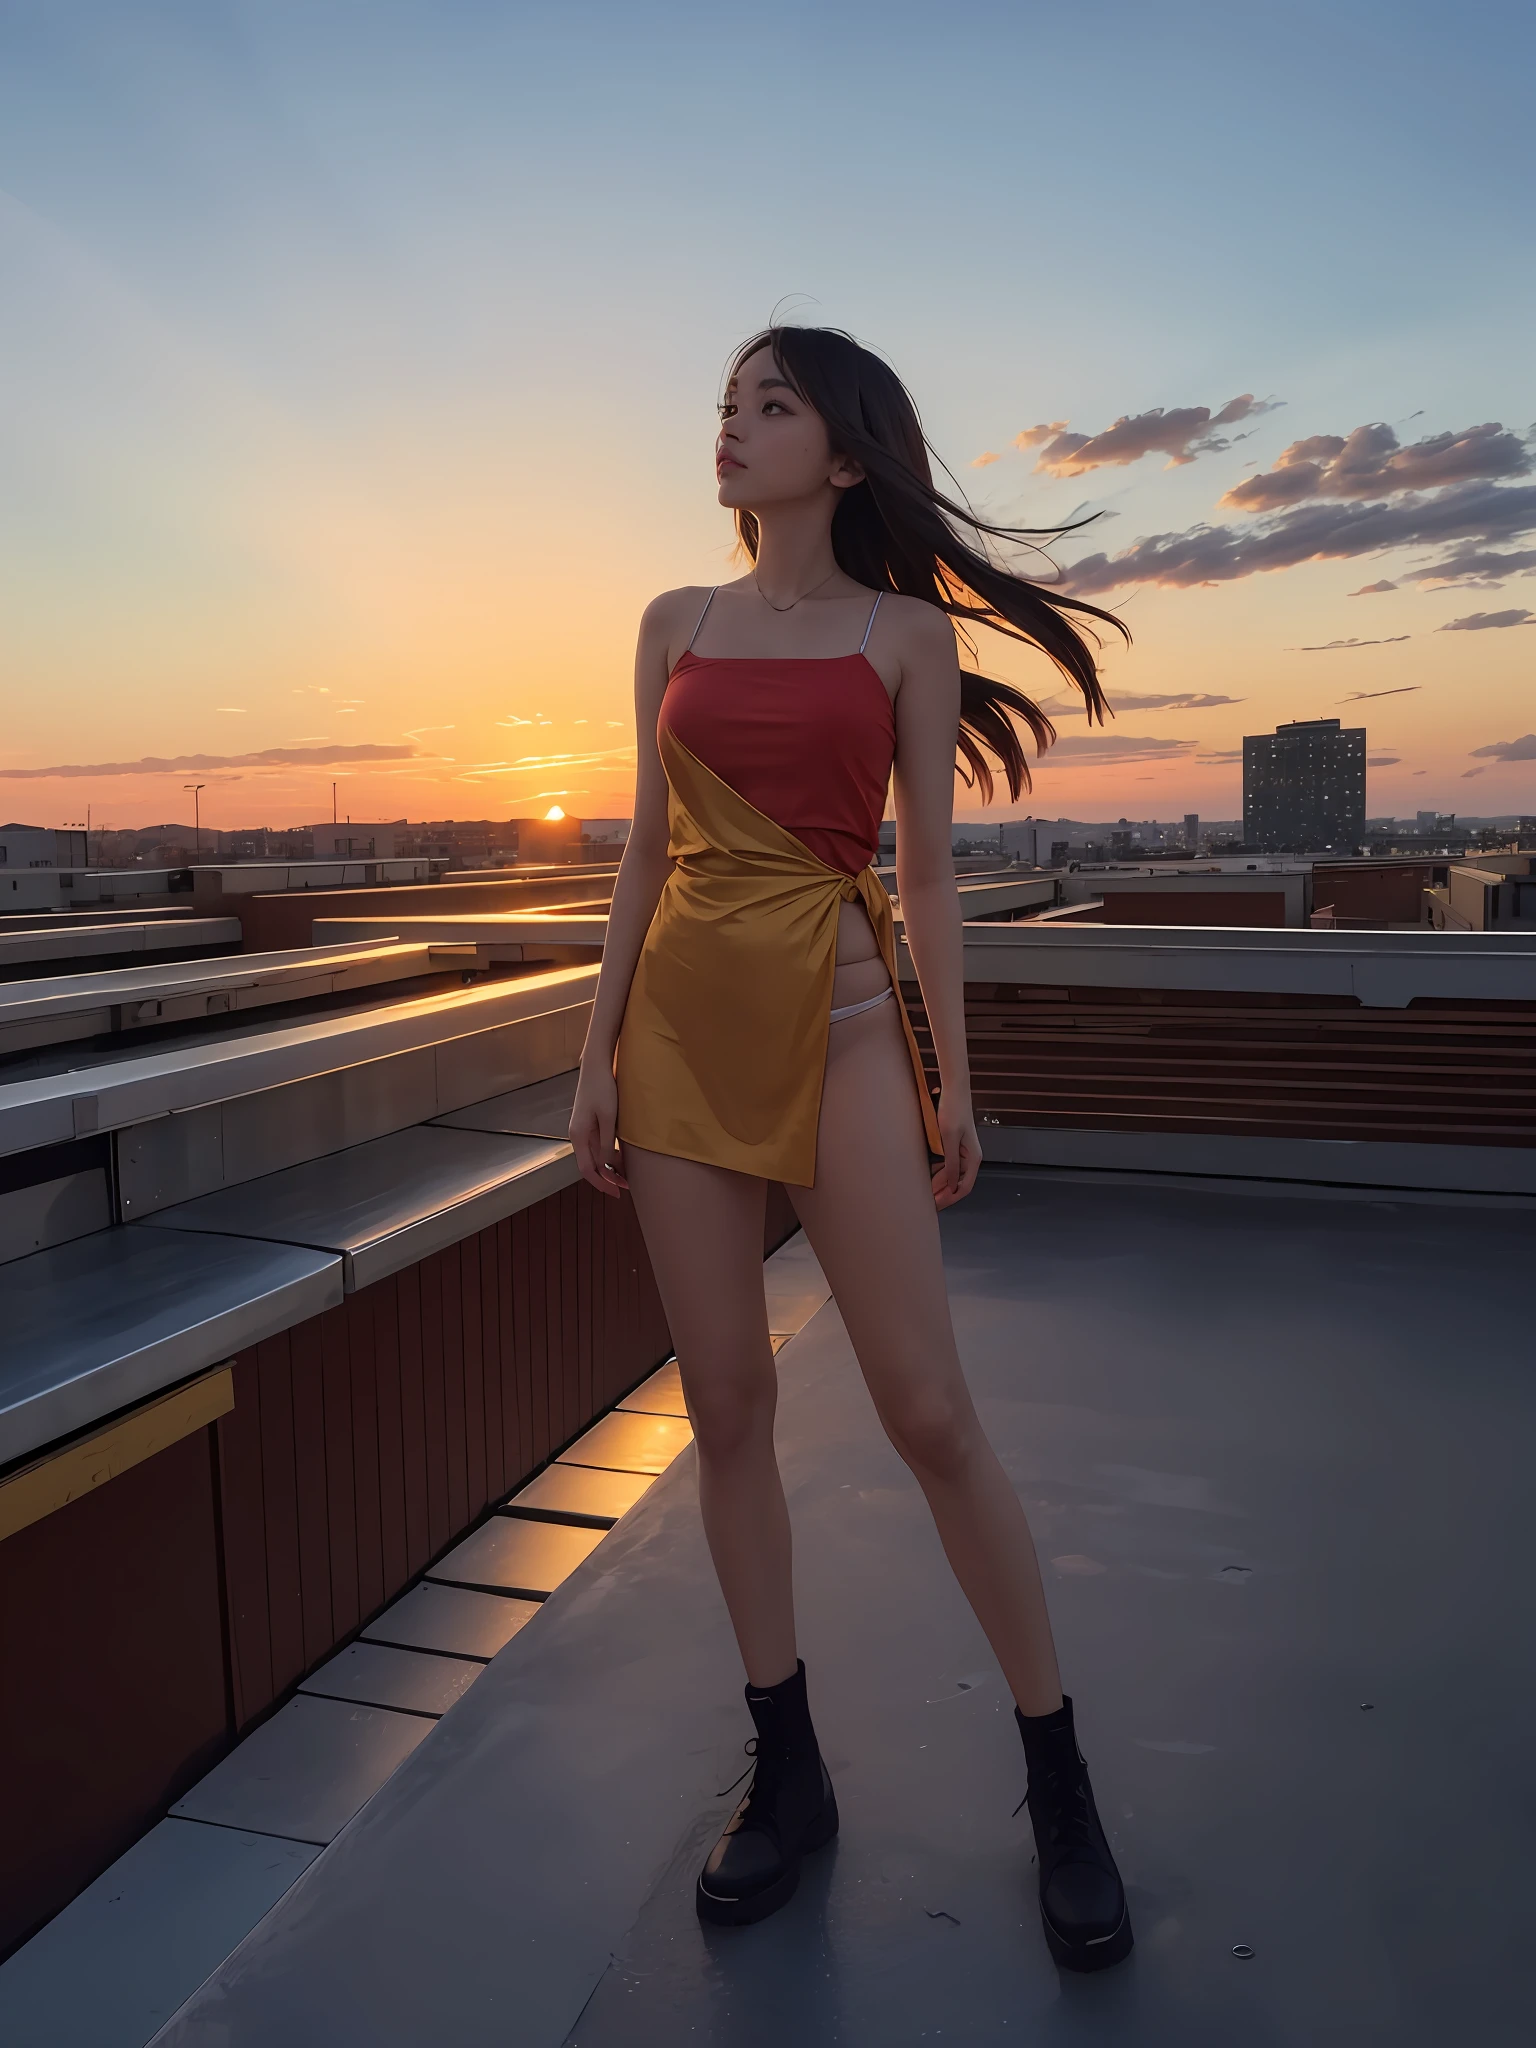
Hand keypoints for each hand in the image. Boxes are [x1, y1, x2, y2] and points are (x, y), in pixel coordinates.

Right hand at [569, 1062, 627, 1197]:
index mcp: (579, 1135)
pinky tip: (622, 1156)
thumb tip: (606, 1165)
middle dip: (607, 1178)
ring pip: (595, 1155)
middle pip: (590, 1164)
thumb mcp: (609, 1117)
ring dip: (609, 1167)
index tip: (616, 1193)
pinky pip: (597, 1145)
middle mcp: (577, 1134)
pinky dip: (609, 1154)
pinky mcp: (589, 1122)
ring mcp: (582, 1128)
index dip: (601, 1183)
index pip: (587, 1169)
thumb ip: (607, 1143)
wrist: (596, 1064)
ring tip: (627, 1174)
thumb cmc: (603, 1088)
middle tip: (626, 1187)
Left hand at [930, 1094, 980, 1209]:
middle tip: (926, 1203)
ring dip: (939, 1185)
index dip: (950, 1198)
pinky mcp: (955, 1145)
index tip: (936, 1205)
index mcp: (973, 1158)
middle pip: (957, 1183)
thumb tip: (953, 1185)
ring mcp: (963, 1152)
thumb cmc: (953, 1111)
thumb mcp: (949, 1139)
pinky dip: (938, 1173)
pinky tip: (927, 1176)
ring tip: (924, 1193)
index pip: (963, 1187)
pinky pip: (947, 1165)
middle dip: (943, 1194)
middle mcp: (970, 1157)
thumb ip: (951, 1163)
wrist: (954, 1091)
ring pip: (951, 1175)